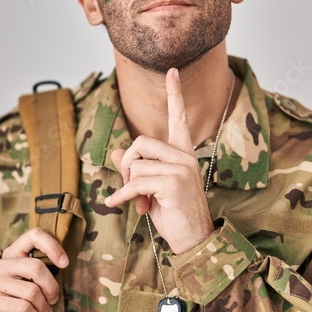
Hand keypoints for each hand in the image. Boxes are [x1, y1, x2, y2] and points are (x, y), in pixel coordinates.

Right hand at [0, 227, 67, 311]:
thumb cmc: (26, 304)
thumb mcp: (37, 284)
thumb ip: (46, 272)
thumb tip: (64, 263)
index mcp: (14, 254)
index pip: (34, 235)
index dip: (53, 247)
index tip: (64, 264)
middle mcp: (1, 264)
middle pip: (35, 267)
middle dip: (51, 287)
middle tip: (54, 300)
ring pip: (31, 291)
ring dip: (43, 306)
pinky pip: (22, 307)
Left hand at [106, 67, 215, 253]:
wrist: (194, 240)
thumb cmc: (175, 214)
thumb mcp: (152, 188)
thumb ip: (138, 168)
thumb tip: (116, 150)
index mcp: (183, 154)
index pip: (178, 118)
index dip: (175, 94)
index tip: (173, 70)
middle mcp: (185, 156)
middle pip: (140, 143)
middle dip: (127, 165)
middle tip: (129, 186)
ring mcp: (181, 168)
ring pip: (135, 165)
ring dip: (128, 187)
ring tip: (138, 203)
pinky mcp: (173, 182)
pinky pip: (135, 182)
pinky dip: (123, 196)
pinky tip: (121, 206)